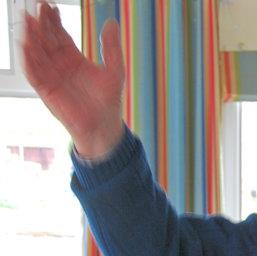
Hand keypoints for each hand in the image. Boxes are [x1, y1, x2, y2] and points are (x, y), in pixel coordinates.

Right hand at [22, 2, 124, 157]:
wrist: (104, 127)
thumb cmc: (109, 101)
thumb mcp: (114, 70)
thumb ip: (111, 47)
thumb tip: (111, 22)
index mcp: (73, 59)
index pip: (59, 35)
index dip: (53, 20)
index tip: (49, 5)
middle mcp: (60, 66)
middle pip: (46, 40)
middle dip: (40, 24)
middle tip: (35, 7)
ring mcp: (52, 77)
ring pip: (37, 53)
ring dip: (31, 37)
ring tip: (27, 21)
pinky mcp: (47, 90)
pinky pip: (34, 73)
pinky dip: (29, 60)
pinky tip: (26, 46)